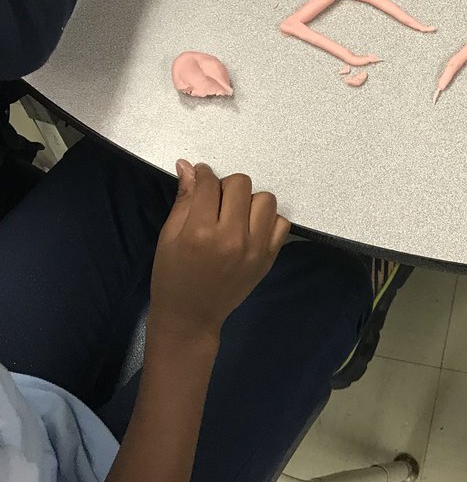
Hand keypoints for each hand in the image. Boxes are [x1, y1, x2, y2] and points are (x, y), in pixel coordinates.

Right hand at [150, 162, 289, 339]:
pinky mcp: (269, 257)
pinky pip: (281, 222)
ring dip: (249, 201)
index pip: (210, 183)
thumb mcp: (169, 236)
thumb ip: (184, 200)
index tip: (201, 180)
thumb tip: (189, 166)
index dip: (203, 175)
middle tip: (216, 203)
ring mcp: (256, 248)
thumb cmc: (173, 276)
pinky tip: (250, 230)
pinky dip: (267, 220)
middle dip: (226, 187)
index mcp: (201, 232)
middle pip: (241, 184)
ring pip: (265, 199)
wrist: (192, 316)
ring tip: (234, 216)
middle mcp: (232, 237)